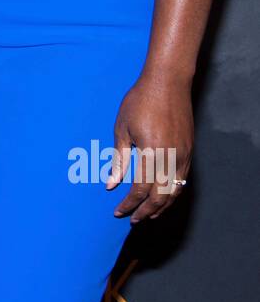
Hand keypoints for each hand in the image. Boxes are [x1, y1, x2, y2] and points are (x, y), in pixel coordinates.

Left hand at [106, 70, 192, 222]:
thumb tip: (111, 184)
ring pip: (175, 191)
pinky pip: (182, 180)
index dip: (129, 204)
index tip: (119, 212)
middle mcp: (171, 157)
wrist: (168, 81)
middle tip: (133, 220)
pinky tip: (162, 196)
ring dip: (161, 206)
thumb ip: (119, 159)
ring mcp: (183, 155)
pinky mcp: (189, 150)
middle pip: (160, 196)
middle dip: (146, 211)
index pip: (140, 190)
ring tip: (148, 215)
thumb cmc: (140, 101)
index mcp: (151, 153)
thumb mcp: (122, 129)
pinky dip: (172, 193)